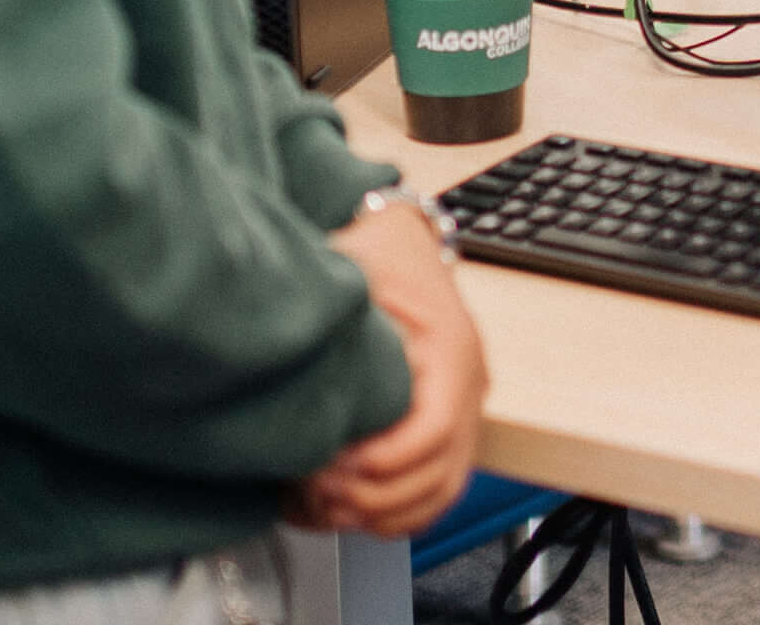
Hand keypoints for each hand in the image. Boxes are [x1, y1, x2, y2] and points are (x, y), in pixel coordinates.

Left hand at [293, 199, 489, 537]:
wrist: (400, 243)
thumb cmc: (377, 254)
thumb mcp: (355, 270)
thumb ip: (335, 313)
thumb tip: (294, 349)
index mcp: (451, 349)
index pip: (434, 429)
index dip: (382, 460)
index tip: (331, 465)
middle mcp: (465, 387)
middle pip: (436, 475)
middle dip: (369, 497)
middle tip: (311, 489)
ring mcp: (459, 412)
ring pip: (435, 496)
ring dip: (376, 515)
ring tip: (318, 505)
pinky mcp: (441, 430)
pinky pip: (430, 495)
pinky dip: (389, 517)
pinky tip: (339, 511)